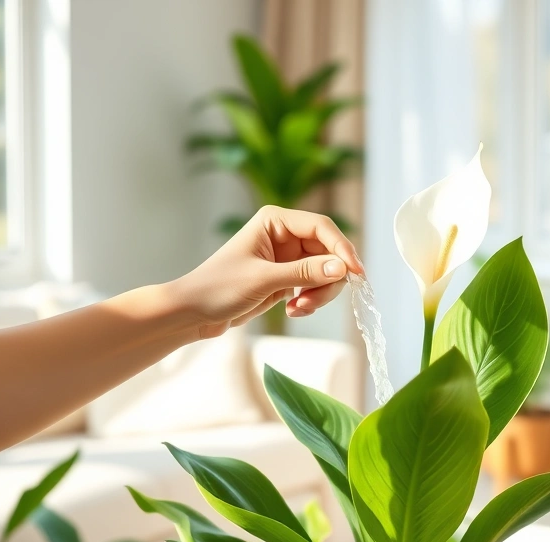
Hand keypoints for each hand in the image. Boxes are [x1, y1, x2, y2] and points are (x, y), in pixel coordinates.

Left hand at [168, 206, 364, 337]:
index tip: (355, 273)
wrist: (193, 312)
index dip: (342, 249)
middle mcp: (284, 234)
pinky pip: (315, 285)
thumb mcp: (264, 280)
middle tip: (314, 301)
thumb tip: (342, 269)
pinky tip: (295, 310)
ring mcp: (288, 257)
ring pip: (325, 271)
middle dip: (328, 278)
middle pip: (328, 251)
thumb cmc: (218, 288)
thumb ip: (305, 273)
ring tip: (300, 308)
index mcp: (275, 221)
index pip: (322, 227)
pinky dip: (312, 300)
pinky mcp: (287, 278)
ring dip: (319, 293)